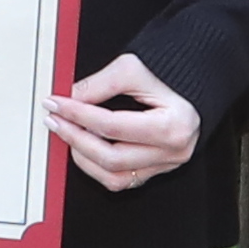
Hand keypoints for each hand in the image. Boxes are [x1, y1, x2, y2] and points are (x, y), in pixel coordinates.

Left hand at [50, 51, 203, 194]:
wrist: (192, 79)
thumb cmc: (171, 73)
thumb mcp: (132, 68)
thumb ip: (99, 84)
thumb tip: (70, 99)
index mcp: (174, 125)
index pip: (113, 126)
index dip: (78, 115)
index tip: (56, 104)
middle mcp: (174, 151)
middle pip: (112, 157)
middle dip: (76, 138)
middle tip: (56, 120)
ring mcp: (166, 164)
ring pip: (114, 177)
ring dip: (84, 157)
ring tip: (69, 133)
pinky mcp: (157, 170)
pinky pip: (122, 180)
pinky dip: (98, 167)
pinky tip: (85, 148)